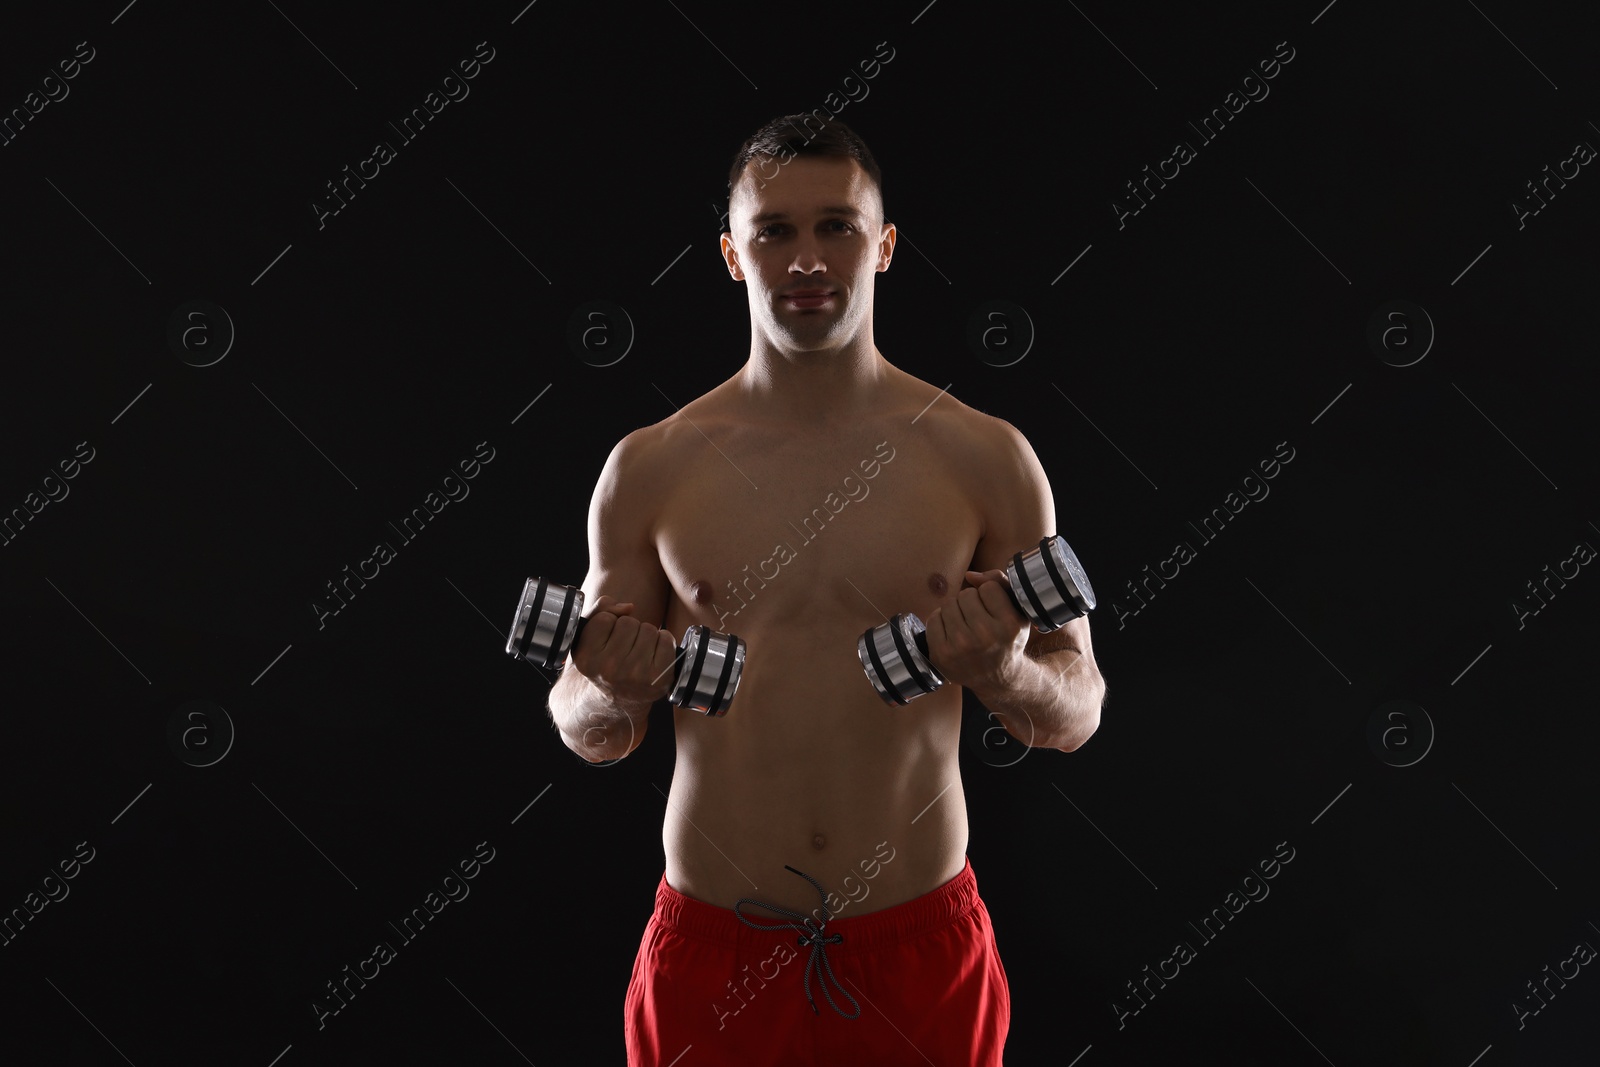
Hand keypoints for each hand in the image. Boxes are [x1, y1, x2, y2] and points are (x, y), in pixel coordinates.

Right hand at [568, 595, 679, 705]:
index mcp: (586, 659)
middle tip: (625, 647)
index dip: (609, 623)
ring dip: (646, 635)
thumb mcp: (589, 638)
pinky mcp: (659, 678)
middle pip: (629, 622)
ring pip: (649, 629)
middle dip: (629, 629)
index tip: (608, 639)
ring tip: (638, 652)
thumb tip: (629, 607)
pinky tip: (654, 654)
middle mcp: (609, 669)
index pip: (604, 619)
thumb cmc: (604, 662)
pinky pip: (666, 639)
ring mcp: (635, 675)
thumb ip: (600, 611)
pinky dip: (664, 641)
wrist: (617, 701)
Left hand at [922, 569, 1029, 690]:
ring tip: (966, 624)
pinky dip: (941, 620)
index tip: (994, 609)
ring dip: (956, 609)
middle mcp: (985, 637)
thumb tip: (969, 575)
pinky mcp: (942, 654)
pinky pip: (933, 618)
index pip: (988, 587)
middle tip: (978, 618)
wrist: (997, 679)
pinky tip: (953, 631)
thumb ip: (1000, 583)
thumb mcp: (1017, 612)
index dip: (990, 594)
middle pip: (966, 594)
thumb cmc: (1007, 640)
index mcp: (1009, 625)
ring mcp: (961, 647)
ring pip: (949, 604)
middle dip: (971, 601)